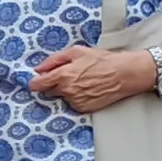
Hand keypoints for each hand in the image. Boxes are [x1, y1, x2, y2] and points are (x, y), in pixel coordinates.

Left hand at [29, 43, 153, 113]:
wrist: (125, 74)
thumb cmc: (103, 60)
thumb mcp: (78, 51)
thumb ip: (54, 60)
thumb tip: (39, 69)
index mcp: (63, 75)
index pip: (38, 85)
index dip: (36, 82)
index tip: (40, 80)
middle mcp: (67, 91)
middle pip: (49, 92)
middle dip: (55, 84)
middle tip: (69, 76)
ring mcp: (76, 102)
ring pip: (62, 97)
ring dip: (67, 91)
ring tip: (83, 81)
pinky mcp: (85, 109)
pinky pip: (74, 104)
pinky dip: (77, 98)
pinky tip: (89, 89)